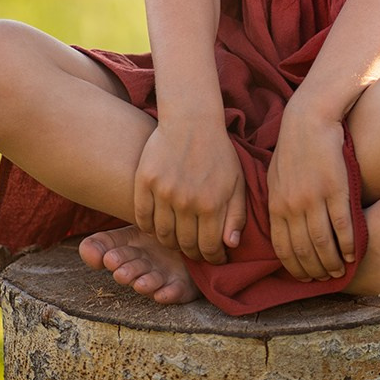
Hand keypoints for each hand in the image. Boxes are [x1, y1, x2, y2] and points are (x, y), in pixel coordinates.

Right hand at [133, 120, 246, 264]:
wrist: (191, 121)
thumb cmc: (219, 152)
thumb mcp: (237, 182)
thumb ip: (236, 215)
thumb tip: (230, 245)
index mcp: (211, 204)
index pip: (209, 247)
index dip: (213, 258)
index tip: (215, 258)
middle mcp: (186, 203)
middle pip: (185, 245)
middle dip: (193, 254)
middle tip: (196, 252)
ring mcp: (163, 193)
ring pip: (162, 235)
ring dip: (171, 244)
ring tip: (177, 241)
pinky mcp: (144, 183)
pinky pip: (142, 218)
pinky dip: (149, 229)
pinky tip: (158, 229)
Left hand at [268, 104, 355, 281]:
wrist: (310, 118)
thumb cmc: (293, 147)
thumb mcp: (275, 176)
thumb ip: (278, 202)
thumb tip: (280, 225)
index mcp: (276, 204)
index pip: (283, 247)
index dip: (295, 267)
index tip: (305, 278)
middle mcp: (293, 206)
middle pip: (304, 250)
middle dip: (315, 270)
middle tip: (326, 279)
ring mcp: (315, 199)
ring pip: (324, 243)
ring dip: (333, 262)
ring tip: (341, 271)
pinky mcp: (336, 190)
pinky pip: (343, 226)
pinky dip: (349, 244)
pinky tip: (354, 253)